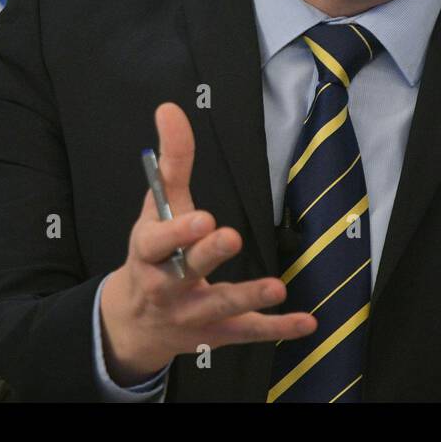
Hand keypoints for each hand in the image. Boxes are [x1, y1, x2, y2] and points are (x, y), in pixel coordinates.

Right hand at [99, 102, 317, 385]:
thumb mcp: (156, 207)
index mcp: (149, 251)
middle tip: (231, 237)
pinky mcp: (216, 333)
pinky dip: (277, 329)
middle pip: (186, 271)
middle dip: (208, 255)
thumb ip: (169, 160)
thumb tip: (170, 108)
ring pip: (220, 306)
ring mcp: (192, 313)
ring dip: (248, 296)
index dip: (177, 232)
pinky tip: (307, 322)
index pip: (156, 242)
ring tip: (277, 288)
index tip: (202, 218)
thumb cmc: (152, 252)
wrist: (134, 322)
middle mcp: (166, 285)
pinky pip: (248, 331)